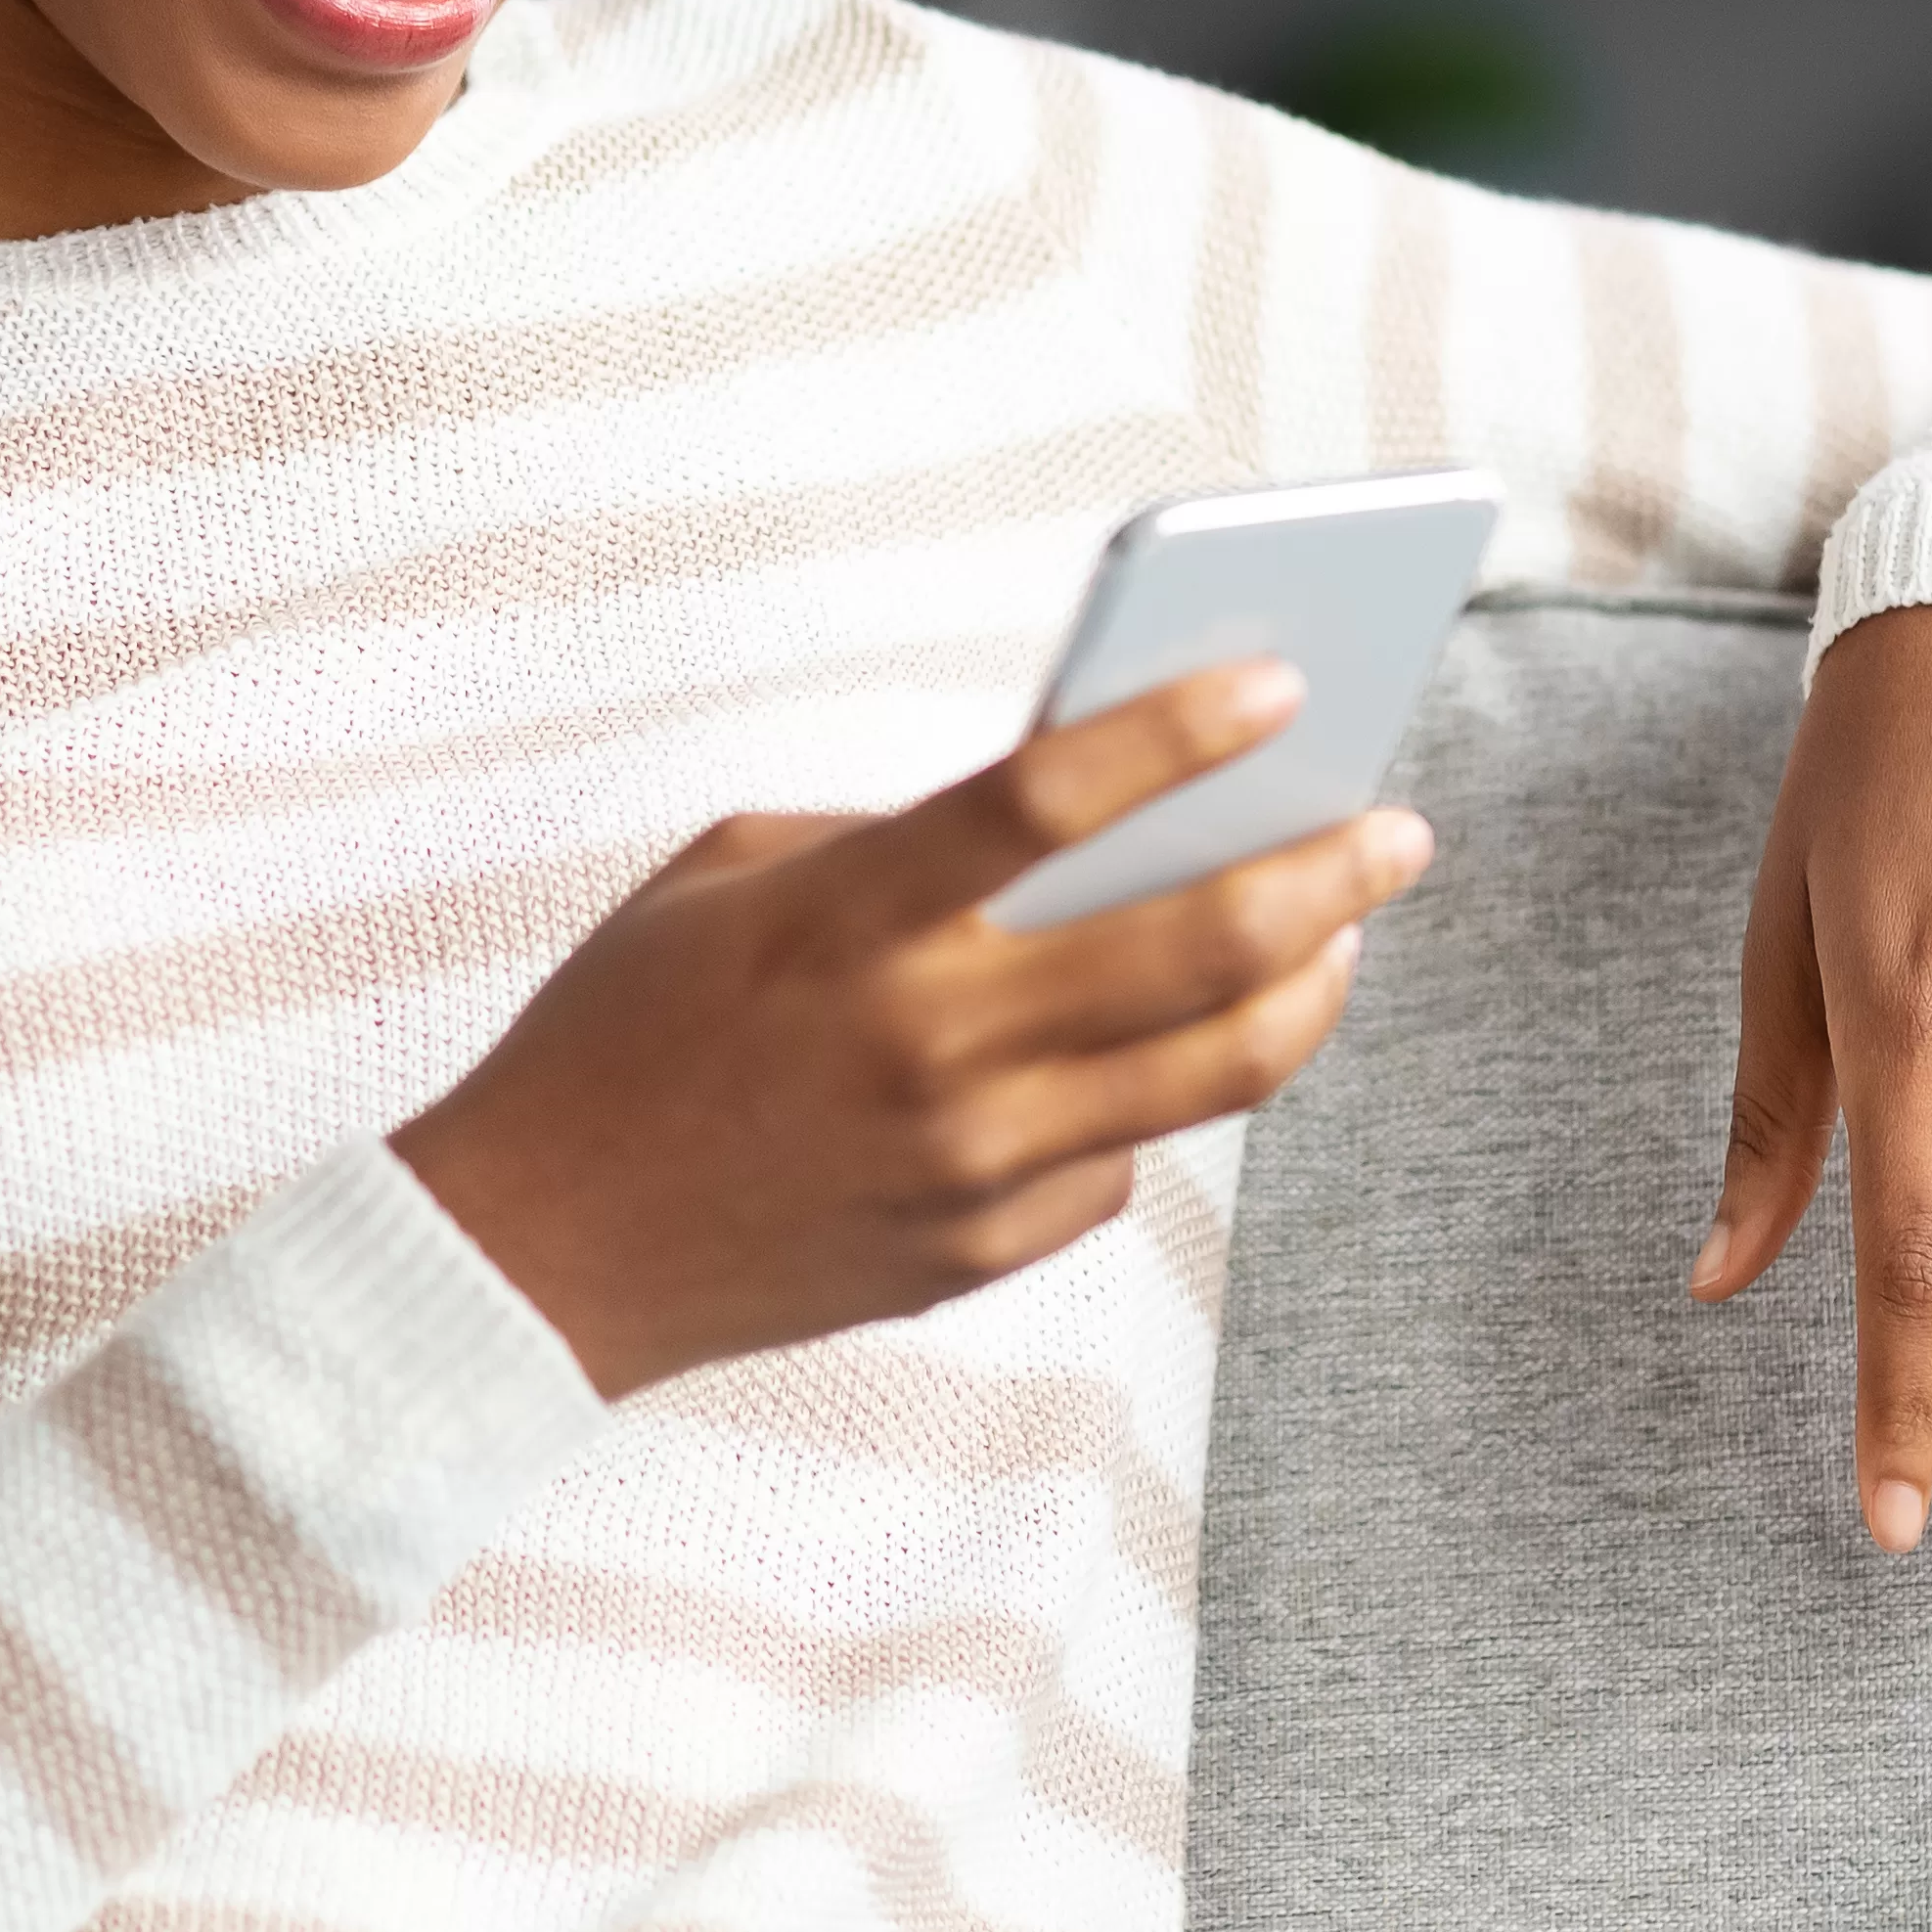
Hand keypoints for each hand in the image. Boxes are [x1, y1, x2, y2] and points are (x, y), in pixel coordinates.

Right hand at [397, 663, 1437, 1398]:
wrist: (537, 1252)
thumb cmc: (628, 1026)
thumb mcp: (732, 879)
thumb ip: (897, 839)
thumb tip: (1088, 815)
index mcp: (847, 918)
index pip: (1046, 795)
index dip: (1179, 728)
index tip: (1281, 679)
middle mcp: (924, 1042)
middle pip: (1193, 946)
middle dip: (1328, 872)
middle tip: (1395, 828)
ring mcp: (964, 1162)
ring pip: (1212, 1072)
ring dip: (1307, 989)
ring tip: (1341, 937)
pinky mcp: (978, 1252)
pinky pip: (1122, 1161)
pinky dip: (1153, 1095)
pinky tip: (1158, 1050)